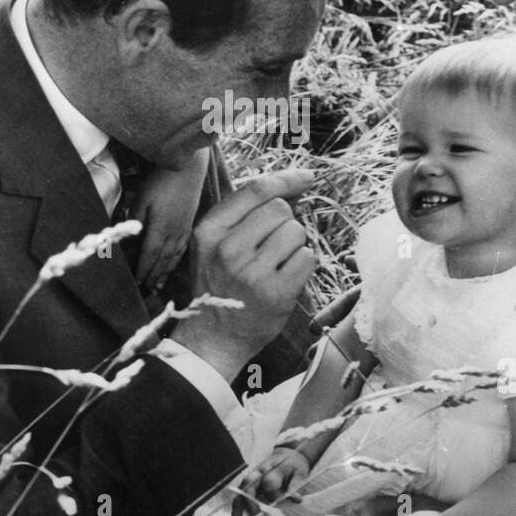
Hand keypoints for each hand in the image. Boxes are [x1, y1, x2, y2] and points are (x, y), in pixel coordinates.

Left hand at [131, 161, 203, 288]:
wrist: (188, 169)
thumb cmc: (161, 181)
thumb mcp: (142, 199)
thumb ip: (134, 221)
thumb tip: (128, 240)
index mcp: (160, 229)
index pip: (149, 257)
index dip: (142, 271)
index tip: (135, 283)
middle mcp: (174, 234)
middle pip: (161, 261)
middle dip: (152, 276)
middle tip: (144, 289)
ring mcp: (184, 230)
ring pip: (173, 258)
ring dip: (164, 273)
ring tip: (157, 285)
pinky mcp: (189, 225)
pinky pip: (182, 249)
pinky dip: (175, 261)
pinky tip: (172, 265)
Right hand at [172, 169, 314, 382]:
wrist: (213, 338)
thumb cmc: (219, 284)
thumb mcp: (214, 244)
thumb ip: (244, 214)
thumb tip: (294, 185)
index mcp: (209, 231)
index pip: (256, 190)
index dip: (287, 179)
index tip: (306, 177)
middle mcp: (228, 249)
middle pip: (280, 209)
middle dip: (285, 222)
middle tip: (272, 246)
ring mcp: (252, 272)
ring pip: (296, 232)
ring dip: (294, 245)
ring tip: (276, 264)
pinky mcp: (276, 293)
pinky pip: (306, 258)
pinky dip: (302, 266)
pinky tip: (284, 279)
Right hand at [231, 446, 310, 515]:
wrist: (288, 456)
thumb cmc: (294, 467)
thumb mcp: (300, 473)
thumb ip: (296, 485)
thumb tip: (297, 499)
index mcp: (273, 467)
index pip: (269, 481)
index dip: (274, 495)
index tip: (276, 508)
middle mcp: (259, 471)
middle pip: (249, 483)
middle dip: (250, 500)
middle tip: (255, 514)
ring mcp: (253, 477)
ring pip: (242, 489)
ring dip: (239, 505)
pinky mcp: (249, 485)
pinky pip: (240, 495)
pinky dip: (237, 507)